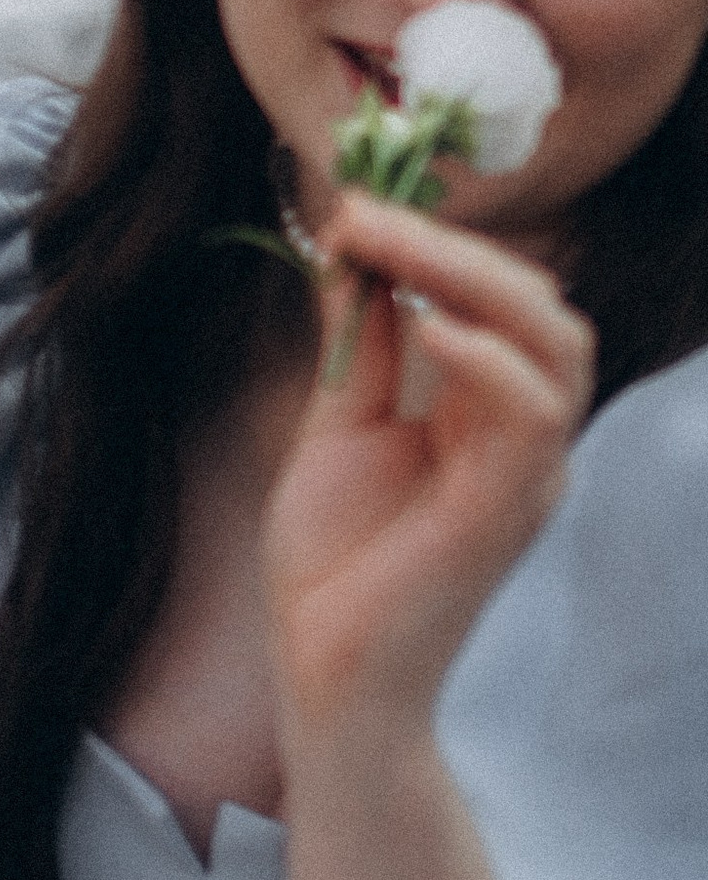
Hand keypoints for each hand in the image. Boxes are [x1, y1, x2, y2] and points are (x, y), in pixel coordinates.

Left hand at [265, 188, 592, 746]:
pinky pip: (530, 417)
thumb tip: (350, 249)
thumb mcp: (338, 424)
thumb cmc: (334, 565)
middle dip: (456, 243)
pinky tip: (425, 325)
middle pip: (543, 310)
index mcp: (489, 415)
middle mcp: (525, 441)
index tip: (352, 205)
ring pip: (556, 347)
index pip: (505, 302)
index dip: (438, 242)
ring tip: (389, 247)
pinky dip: (487, 359)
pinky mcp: (505, 512)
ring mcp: (524, 476)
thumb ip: (356, 343)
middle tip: (365, 210)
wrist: (323, 673)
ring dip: (473, 278)